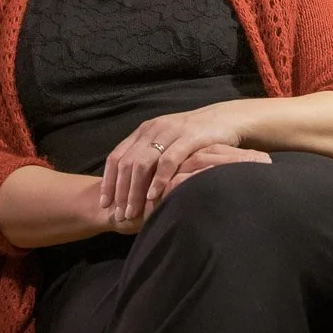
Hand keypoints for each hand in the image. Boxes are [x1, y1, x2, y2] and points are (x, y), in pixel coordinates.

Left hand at [100, 105, 254, 224]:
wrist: (227, 119)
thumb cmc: (197, 137)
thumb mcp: (168, 143)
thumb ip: (151, 157)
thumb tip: (131, 184)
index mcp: (145, 131)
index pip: (117, 156)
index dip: (108, 181)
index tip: (105, 203)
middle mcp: (153, 129)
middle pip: (127, 163)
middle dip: (120, 191)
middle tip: (119, 213)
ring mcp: (170, 132)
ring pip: (143, 163)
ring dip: (135, 190)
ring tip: (133, 210)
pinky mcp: (189, 138)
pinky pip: (168, 161)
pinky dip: (158, 180)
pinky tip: (153, 196)